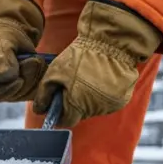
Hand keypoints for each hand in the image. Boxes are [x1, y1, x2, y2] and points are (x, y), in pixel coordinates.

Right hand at [0, 0, 46, 102]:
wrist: (7, 27)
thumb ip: (0, 60)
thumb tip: (6, 77)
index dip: (7, 90)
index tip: (20, 80)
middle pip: (11, 94)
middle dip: (25, 79)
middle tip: (34, 61)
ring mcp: (8, 87)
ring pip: (24, 91)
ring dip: (33, 75)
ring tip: (35, 58)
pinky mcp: (22, 84)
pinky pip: (33, 87)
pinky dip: (39, 75)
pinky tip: (39, 63)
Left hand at [33, 0, 162, 127]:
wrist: (111, 42)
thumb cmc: (81, 56)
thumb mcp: (55, 72)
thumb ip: (44, 94)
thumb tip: (40, 110)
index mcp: (78, 106)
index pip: (66, 120)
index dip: (60, 112)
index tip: (59, 101)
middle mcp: (96, 110)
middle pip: (81, 114)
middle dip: (75, 102)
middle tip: (74, 83)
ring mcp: (111, 105)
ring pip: (95, 108)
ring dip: (89, 98)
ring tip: (89, 77)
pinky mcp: (122, 99)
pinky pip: (108, 101)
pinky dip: (103, 94)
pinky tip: (102, 79)